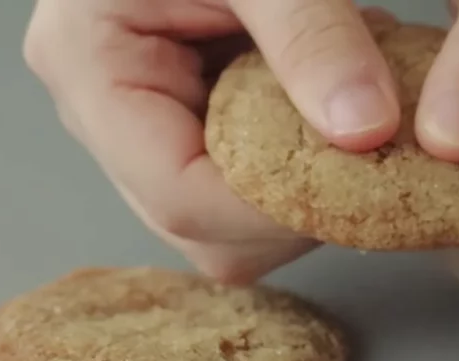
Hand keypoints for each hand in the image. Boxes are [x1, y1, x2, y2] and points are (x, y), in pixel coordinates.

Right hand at [22, 0, 404, 283]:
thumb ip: (310, 35)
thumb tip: (368, 131)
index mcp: (87, 62)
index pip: (179, 193)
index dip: (276, 208)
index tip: (365, 181)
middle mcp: (100, 111)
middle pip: (198, 226)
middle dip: (293, 207)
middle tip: (372, 154)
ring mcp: (134, 123)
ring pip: (221, 223)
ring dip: (300, 191)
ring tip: (350, 119)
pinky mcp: (173, 121)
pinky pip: (236, 185)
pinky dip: (296, 166)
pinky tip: (327, 113)